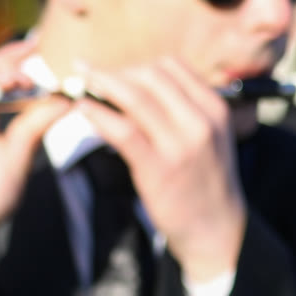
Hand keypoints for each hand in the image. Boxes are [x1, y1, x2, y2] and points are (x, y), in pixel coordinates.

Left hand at [78, 58, 246, 284]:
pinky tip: (81, 109)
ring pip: (135, 97)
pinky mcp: (159, 168)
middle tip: (87, 73)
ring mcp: (181, 145)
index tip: (113, 70)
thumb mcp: (208, 137)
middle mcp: (201, 121)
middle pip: (150, 76)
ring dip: (100, 83)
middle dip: (114, 71)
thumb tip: (139, 84)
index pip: (171, 67)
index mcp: (214, 109)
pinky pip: (123, 131)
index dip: (136, 64)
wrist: (217, 230)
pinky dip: (98, 114)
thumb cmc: (204, 182)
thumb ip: (183, 109)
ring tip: (77, 80)